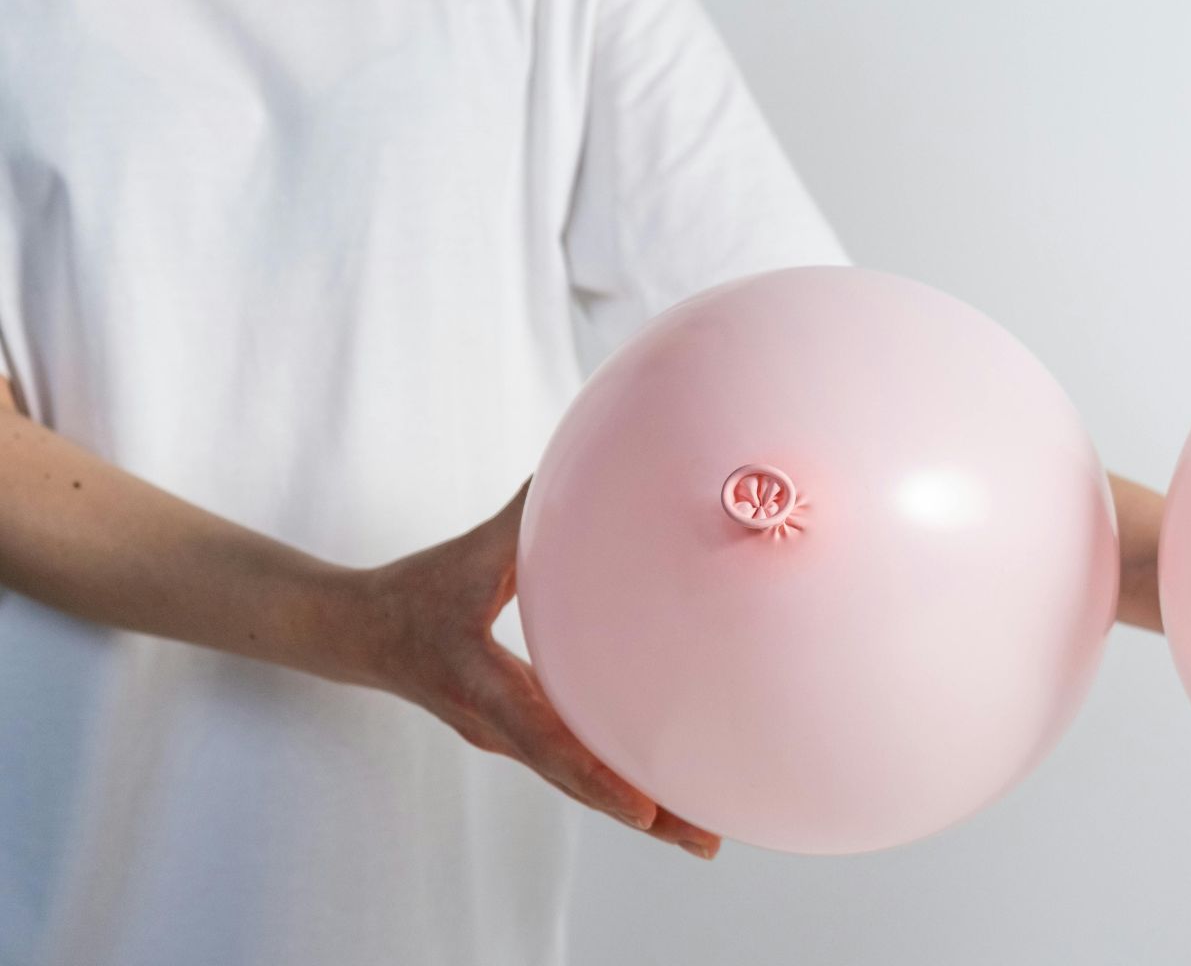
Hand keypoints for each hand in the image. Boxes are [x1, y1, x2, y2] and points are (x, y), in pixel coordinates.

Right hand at [342, 484, 720, 858]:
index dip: (594, 776)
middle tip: (707, 842)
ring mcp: (510, 738)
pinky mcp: (519, 735)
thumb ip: (519, 518)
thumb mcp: (466, 556)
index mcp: (484, 687)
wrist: (358, 635)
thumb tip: (568, 474)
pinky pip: (574, 767)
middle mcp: (500, 727)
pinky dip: (618, 785)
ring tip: (704, 836)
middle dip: (643, 815)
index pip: (545, 740)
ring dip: (641, 811)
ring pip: (580, 784)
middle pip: (578, 783)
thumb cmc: (413, 592)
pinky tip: (666, 797)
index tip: (643, 808)